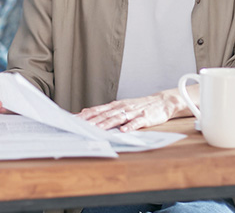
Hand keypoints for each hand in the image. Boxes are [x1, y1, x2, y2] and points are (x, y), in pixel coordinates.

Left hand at [76, 86, 193, 132]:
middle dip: (91, 120)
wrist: (161, 102)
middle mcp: (122, 107)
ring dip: (107, 124)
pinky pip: (136, 122)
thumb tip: (85, 112)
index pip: (96, 110)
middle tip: (79, 126)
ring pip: (118, 118)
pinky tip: (123, 131)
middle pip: (104, 114)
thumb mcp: (120, 107)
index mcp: (115, 106)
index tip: (73, 120)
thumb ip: (104, 111)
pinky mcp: (145, 118)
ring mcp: (133, 112)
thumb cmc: (138, 106)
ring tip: (97, 129)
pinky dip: (130, 126)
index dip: (85, 115)